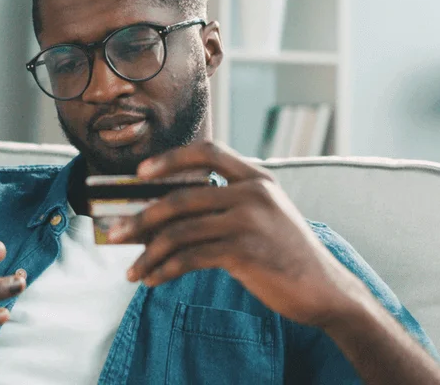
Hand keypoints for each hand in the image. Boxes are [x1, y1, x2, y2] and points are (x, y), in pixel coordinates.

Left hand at [107, 141, 368, 326]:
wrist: (324, 289)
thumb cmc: (284, 252)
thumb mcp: (263, 215)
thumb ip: (225, 204)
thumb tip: (164, 212)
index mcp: (256, 178)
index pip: (208, 151)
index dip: (171, 158)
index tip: (141, 172)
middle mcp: (252, 193)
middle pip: (181, 197)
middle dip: (141, 217)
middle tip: (115, 232)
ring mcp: (249, 222)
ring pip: (180, 231)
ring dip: (148, 252)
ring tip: (131, 270)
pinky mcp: (245, 252)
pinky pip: (190, 258)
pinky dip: (164, 270)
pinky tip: (152, 280)